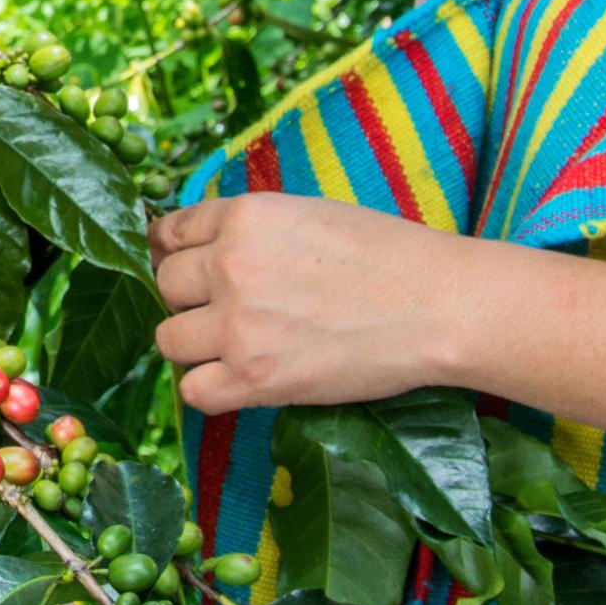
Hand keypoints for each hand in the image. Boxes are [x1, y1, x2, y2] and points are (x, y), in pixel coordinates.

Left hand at [149, 193, 477, 414]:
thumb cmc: (387, 256)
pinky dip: (210, 389)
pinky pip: (193, 391)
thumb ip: (250, 229)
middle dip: (190, 299)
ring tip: (236, 345)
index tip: (182, 268)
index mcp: (245, 216)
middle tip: (229, 311)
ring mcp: (239, 324)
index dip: (173, 253)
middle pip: (166, 286)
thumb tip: (201, 247)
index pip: (170, 233)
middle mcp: (231, 265)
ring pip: (169, 339)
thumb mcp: (308, 213)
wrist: (439, 306)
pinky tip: (240, 379)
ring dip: (195, 345)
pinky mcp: (255, 377)